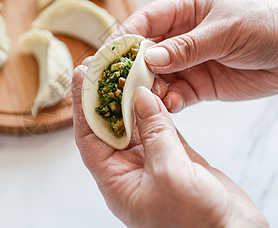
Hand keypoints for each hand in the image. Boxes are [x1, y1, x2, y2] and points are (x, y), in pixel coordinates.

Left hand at [73, 65, 268, 227]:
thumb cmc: (195, 222)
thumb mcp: (168, 174)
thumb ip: (154, 132)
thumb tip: (140, 97)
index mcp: (116, 180)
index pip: (89, 136)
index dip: (83, 105)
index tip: (82, 75)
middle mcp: (130, 170)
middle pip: (110, 126)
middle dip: (107, 95)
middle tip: (105, 65)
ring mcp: (153, 163)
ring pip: (137, 124)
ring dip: (133, 98)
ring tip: (129, 70)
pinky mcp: (176, 158)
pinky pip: (161, 128)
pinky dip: (158, 108)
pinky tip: (156, 89)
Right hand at [111, 0, 277, 111]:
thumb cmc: (263, 25)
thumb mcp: (223, 31)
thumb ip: (186, 47)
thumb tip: (148, 59)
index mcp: (184, 12)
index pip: (145, 22)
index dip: (124, 37)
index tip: (107, 55)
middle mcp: (180, 38)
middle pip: (144, 53)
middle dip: (130, 69)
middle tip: (115, 85)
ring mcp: (188, 63)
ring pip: (156, 78)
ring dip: (148, 89)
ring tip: (142, 100)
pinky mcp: (199, 86)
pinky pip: (175, 95)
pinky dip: (168, 102)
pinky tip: (169, 105)